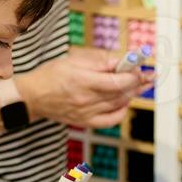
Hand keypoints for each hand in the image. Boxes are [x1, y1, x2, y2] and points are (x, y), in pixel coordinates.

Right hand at [17, 48, 153, 128]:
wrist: (33, 96)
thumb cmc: (51, 75)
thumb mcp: (73, 59)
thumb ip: (99, 61)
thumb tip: (120, 61)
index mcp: (83, 80)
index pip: (117, 81)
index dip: (133, 74)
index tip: (140, 68)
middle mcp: (86, 99)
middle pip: (122, 93)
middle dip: (138, 83)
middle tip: (148, 76)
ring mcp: (86, 113)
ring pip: (119, 105)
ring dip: (133, 94)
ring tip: (141, 86)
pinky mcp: (85, 122)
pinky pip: (110, 120)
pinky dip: (121, 111)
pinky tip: (124, 102)